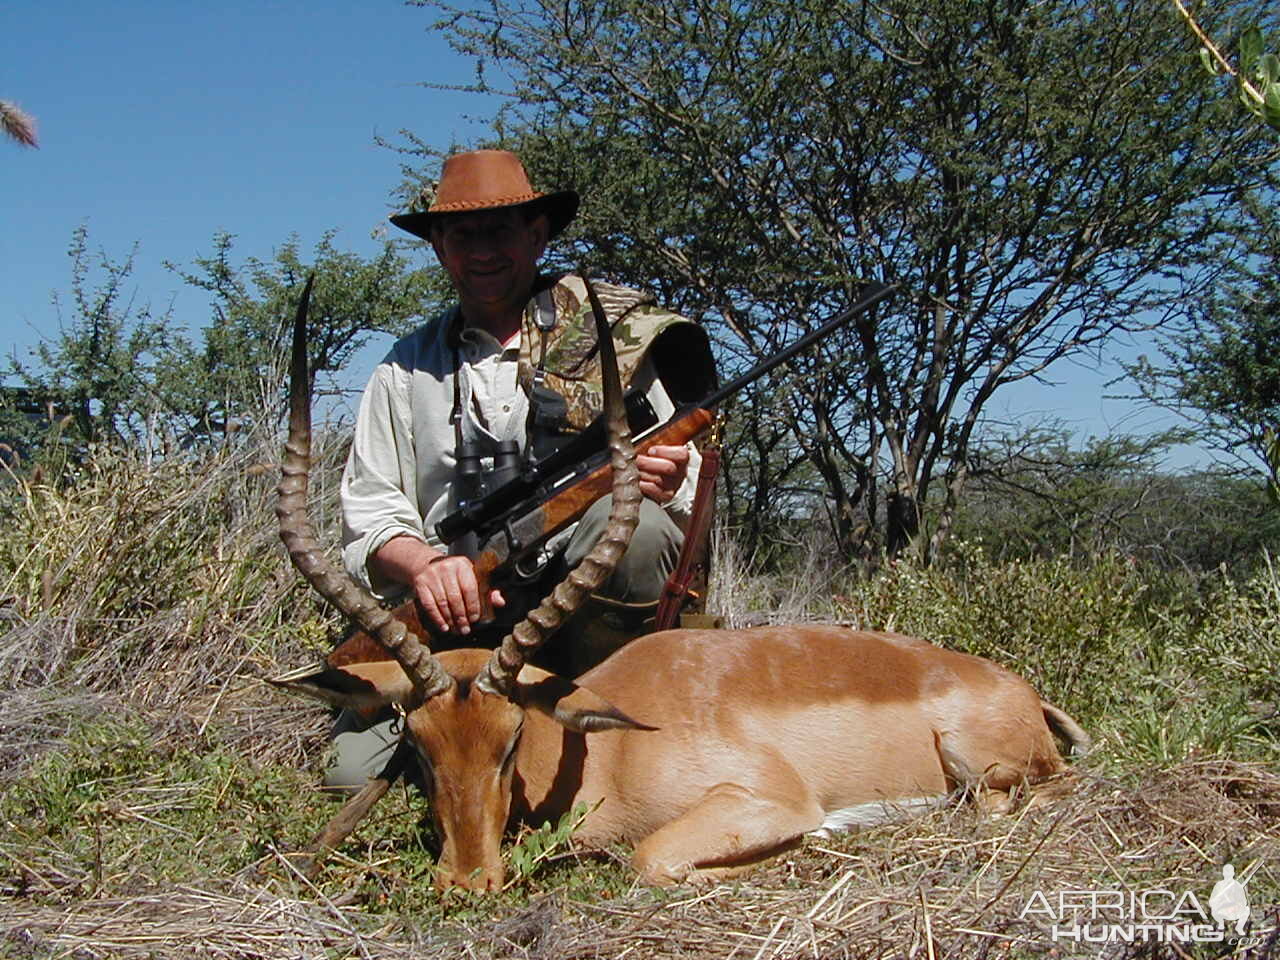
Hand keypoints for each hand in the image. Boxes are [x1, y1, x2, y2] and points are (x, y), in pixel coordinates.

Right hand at [372, 536, 503, 635]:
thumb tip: (500, 602)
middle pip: (455, 598)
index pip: (469, 588)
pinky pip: (429, 605)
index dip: (473, 606)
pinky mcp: (421, 584)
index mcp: (463, 565)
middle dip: (461, 616)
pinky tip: (444, 626)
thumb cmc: (452, 573)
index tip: (474, 618)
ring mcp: (432, 575)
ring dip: (450, 619)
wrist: (425, 563)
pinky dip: (437, 618)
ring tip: (456, 629)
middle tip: (465, 628)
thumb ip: (486, 589)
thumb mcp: (470, 575)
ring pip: (442, 603)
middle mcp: (447, 568)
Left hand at [636, 444, 689, 504]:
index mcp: (681, 457)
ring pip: (660, 480)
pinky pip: (658, 493)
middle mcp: (681, 471)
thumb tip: (644, 436)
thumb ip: (656, 442)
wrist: (656, 476)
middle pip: (668, 468)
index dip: (665, 452)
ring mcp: (675, 484)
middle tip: (638, 460)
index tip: (651, 450)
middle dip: (649, 463)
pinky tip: (640, 482)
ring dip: (644, 474)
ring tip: (635, 470)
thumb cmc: (656, 459)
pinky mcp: (667, 495)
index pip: (681, 454)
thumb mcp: (658, 448)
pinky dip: (646, 487)